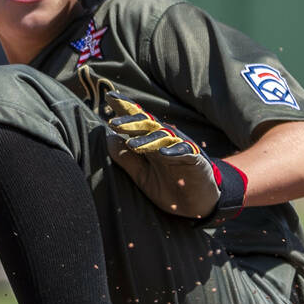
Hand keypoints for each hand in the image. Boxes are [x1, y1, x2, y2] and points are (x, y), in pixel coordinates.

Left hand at [104, 91, 245, 222]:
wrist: (195, 207)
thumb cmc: (168, 187)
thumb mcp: (141, 175)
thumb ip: (126, 158)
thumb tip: (108, 137)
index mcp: (151, 142)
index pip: (137, 121)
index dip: (124, 108)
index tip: (109, 97)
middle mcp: (165, 141)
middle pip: (147, 125)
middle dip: (131, 122)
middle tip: (113, 123)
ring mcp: (180, 149)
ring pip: (163, 138)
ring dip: (148, 140)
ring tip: (132, 144)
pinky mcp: (194, 160)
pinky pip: (184, 152)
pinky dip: (174, 152)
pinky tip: (163, 153)